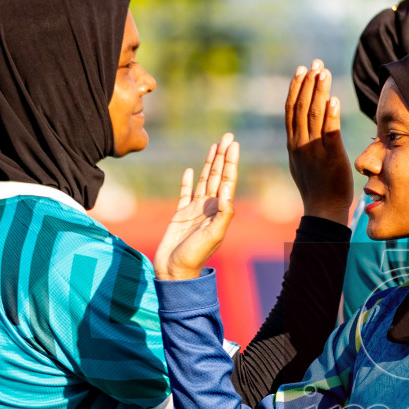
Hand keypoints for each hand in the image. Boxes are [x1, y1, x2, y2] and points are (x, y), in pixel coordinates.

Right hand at [154, 135, 239, 281]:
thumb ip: (223, 214)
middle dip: (222, 156)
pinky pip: (185, 193)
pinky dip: (188, 181)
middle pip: (217, 176)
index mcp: (219, 211)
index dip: (230, 162)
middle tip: (227, 136)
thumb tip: (227, 192)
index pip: (227, 181)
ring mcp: (195, 210)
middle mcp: (209, 208)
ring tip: (215, 146)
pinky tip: (190, 170)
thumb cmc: (194, 256)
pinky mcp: (180, 215)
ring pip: (204, 181)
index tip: (234, 144)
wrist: (175, 272)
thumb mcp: (213, 235)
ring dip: (209, 163)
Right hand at [286, 61, 351, 224]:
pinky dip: (330, 115)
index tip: (302, 70)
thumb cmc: (318, 188)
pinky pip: (329, 134)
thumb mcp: (303, 162)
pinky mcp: (331, 158)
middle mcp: (301, 144)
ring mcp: (315, 151)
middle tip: (314, 64)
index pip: (292, 110)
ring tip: (323, 72)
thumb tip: (302, 128)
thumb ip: (303, 143)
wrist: (323, 211)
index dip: (296, 88)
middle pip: (301, 107)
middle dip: (308, 83)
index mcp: (294, 144)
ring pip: (313, 115)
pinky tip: (334, 99)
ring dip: (318, 92)